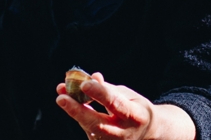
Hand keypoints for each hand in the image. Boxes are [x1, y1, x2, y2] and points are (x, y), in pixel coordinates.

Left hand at [56, 73, 195, 139]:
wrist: (148, 132)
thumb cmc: (135, 107)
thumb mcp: (128, 94)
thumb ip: (108, 88)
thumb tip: (92, 78)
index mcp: (136, 115)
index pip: (115, 104)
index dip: (100, 93)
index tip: (84, 83)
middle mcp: (124, 133)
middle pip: (98, 124)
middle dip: (78, 110)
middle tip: (61, 97)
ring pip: (89, 128)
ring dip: (74, 111)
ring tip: (62, 95)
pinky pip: (88, 130)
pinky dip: (78, 115)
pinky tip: (70, 102)